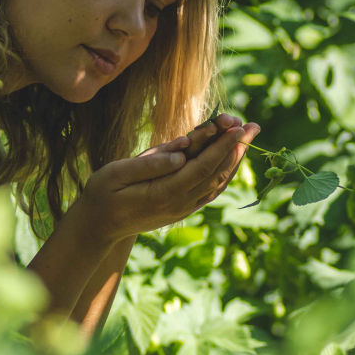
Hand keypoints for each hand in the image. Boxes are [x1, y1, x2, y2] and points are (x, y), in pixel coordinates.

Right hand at [76, 118, 260, 243]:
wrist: (99, 228)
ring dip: (235, 160)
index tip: (239, 128)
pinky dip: (224, 172)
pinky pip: (211, 190)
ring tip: (248, 137)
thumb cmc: (102, 195)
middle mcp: (180, 204)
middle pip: (217, 174)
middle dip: (237, 148)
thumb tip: (181, 153)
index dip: (223, 147)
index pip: (203, 167)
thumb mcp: (116, 174)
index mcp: (165, 193)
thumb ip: (149, 164)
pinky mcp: (183, 209)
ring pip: (218, 184)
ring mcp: (183, 209)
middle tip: (254, 126)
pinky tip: (231, 158)